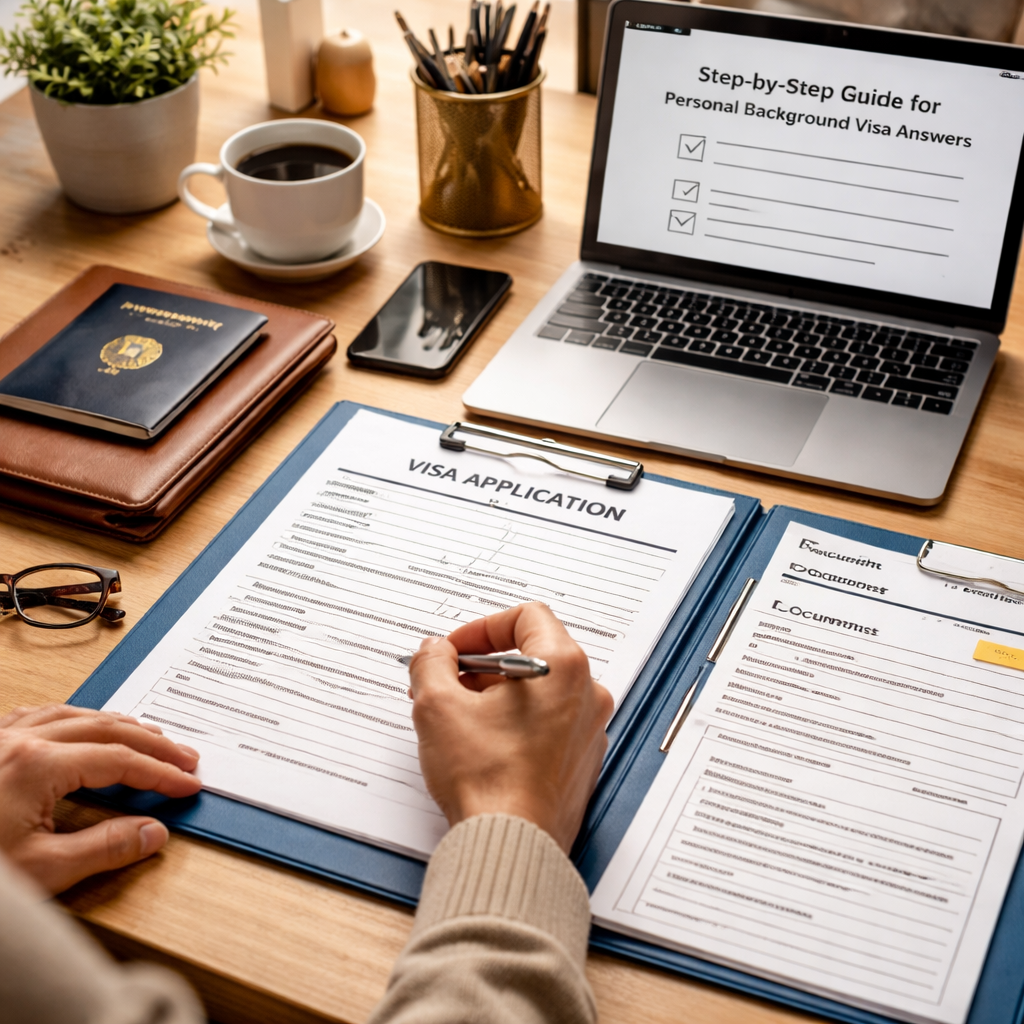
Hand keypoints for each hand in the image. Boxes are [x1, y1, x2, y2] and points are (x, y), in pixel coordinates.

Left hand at [0, 704, 201, 893]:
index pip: (120, 760)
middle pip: (106, 728)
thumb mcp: (40, 872)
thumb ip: (104, 848)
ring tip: (148, 737)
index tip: (188, 784)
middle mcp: (18, 740)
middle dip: (152, 743)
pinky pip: (39, 715)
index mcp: (36, 765)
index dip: (161, 773)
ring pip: (74, 714)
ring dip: (118, 725)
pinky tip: (81, 726)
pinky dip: (74, 719)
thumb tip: (152, 833)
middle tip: (185, 758)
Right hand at [408, 603, 613, 853]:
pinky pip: (547, 724)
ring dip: (496, 695)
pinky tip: (480, 745)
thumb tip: (434, 651)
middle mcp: (586, 695)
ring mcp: (587, 731)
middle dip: (482, 665)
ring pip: (538, 692)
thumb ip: (432, 663)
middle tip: (446, 683)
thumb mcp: (438, 706)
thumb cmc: (487, 780)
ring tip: (456, 718)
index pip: (526, 617)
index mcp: (562, 668)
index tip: (454, 650)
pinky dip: (514, 723)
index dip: (482, 628)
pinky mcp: (580, 762)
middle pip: (532, 654)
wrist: (511, 845)